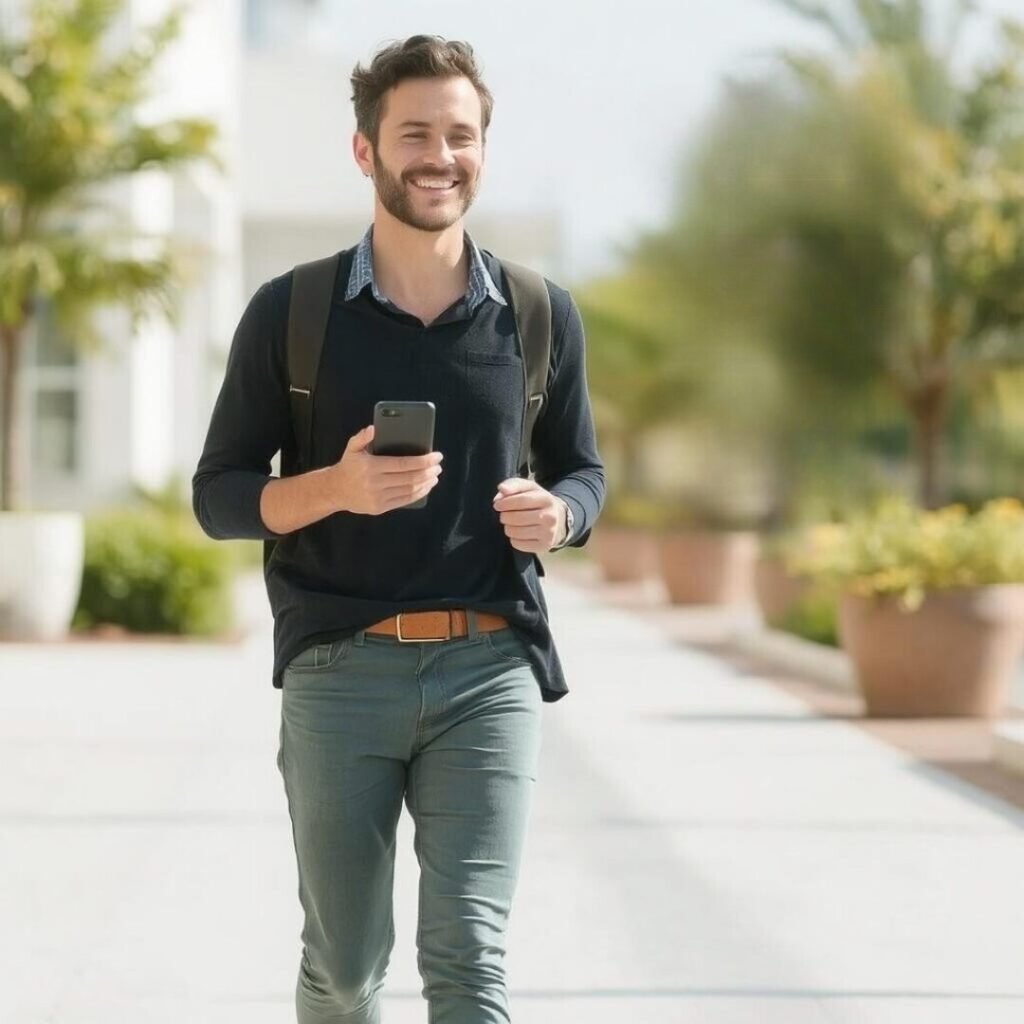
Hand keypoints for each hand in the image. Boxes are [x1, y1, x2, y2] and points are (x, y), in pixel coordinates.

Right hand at [328, 424, 442, 514]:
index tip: (437, 456)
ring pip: (409, 490)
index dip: (424, 460)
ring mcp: (378, 497)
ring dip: (426, 483)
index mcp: (372, 466)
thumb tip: (373, 428)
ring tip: (435, 476)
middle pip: (410, 478)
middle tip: (439, 466)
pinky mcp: (380, 508)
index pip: (404, 464)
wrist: (334, 490)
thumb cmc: (348, 466)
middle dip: (428, 472)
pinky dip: (418, 494)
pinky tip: (425, 487)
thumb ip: (362, 437)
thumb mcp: (352, 448)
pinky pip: (404, 501)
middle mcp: (375, 483)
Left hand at [493, 478, 567, 552]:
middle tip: (504, 515)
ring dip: (507, 527)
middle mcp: (550, 517)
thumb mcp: (528, 488)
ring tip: (511, 524)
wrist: (557, 518)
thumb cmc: (536, 500)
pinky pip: (518, 544)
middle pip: (516, 518)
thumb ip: (513, 485)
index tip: (497, 505)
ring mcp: (548, 533)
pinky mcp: (544, 546)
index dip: (504, 503)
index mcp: (546, 499)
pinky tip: (518, 533)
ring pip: (515, 532)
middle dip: (504, 516)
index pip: (520, 500)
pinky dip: (513, 539)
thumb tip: (502, 489)